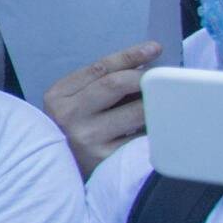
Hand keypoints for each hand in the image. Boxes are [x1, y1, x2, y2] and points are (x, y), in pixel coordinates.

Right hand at [42, 41, 158, 177]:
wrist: (58, 173)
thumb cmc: (73, 131)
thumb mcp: (72, 103)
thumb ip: (97, 85)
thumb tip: (143, 66)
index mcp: (59, 96)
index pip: (99, 68)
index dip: (129, 56)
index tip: (154, 48)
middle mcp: (69, 116)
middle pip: (114, 85)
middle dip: (144, 77)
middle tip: (162, 76)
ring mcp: (87, 138)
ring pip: (134, 111)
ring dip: (155, 102)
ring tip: (164, 100)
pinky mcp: (105, 158)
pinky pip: (140, 137)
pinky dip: (154, 127)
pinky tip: (160, 123)